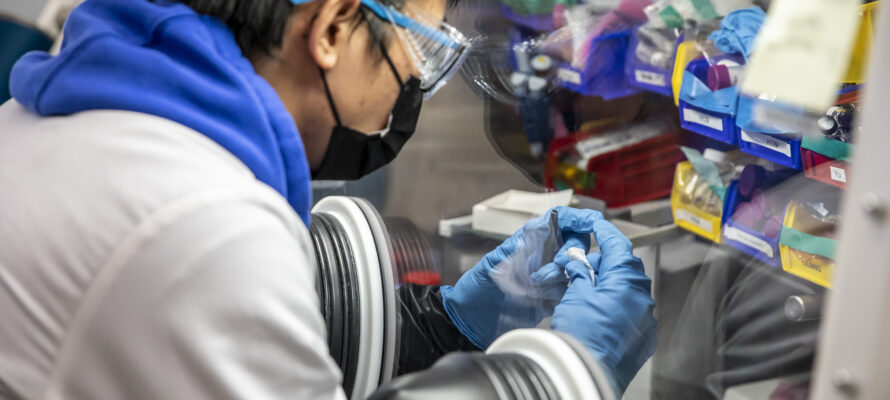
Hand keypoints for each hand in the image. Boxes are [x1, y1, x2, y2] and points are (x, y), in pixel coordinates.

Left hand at [441, 207, 603, 349]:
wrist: (471, 321)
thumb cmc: (476, 289)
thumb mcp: (492, 264)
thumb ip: (516, 247)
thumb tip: (539, 226)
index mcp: (529, 240)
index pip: (560, 219)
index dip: (579, 218)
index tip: (593, 221)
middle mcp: (542, 255)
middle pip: (574, 243)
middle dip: (569, 254)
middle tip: (549, 270)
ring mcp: (548, 276)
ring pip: (574, 270)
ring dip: (558, 280)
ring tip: (533, 290)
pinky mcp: (550, 298)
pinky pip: (569, 293)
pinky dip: (559, 297)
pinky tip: (541, 303)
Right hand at [551, 218, 655, 395]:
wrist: (589, 374)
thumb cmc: (582, 336)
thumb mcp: (574, 296)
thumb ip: (578, 274)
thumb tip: (577, 265)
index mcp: (627, 280)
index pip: (617, 244)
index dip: (603, 232)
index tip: (595, 224)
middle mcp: (642, 297)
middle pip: (621, 268)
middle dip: (598, 266)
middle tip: (575, 270)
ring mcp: (645, 319)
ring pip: (625, 291)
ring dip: (605, 287)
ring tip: (580, 295)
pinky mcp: (643, 337)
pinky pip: (629, 312)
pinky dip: (612, 307)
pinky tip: (593, 315)